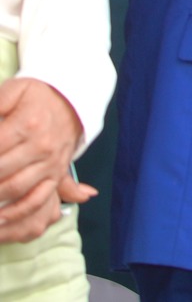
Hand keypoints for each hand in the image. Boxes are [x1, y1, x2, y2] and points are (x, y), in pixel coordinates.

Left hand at [0, 78, 83, 240]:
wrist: (72, 101)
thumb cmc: (36, 97)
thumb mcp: (14, 90)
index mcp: (28, 123)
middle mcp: (41, 146)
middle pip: (0, 171)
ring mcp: (50, 163)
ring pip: (16, 188)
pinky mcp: (55, 175)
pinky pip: (38, 199)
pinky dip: (17, 213)